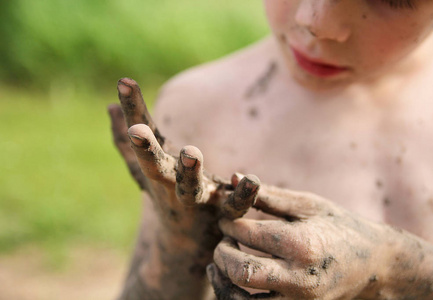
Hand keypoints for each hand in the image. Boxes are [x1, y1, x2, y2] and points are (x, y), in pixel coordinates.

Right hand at [108, 77, 259, 247]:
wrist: (188, 247)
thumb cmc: (166, 199)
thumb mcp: (144, 171)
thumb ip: (127, 141)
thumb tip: (109, 106)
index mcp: (155, 170)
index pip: (141, 138)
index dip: (133, 110)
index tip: (124, 81)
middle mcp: (171, 186)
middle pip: (155, 167)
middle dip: (146, 150)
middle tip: (137, 130)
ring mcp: (197, 202)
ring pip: (191, 188)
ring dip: (189, 173)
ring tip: (189, 153)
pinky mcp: (224, 215)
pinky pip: (234, 206)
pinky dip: (243, 195)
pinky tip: (250, 178)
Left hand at [208, 183, 390, 298]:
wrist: (375, 266)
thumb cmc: (340, 227)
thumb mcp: (308, 205)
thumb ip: (269, 196)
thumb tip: (233, 178)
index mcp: (302, 244)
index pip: (248, 235)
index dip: (229, 224)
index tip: (226, 217)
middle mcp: (299, 279)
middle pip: (241, 271)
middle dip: (222, 253)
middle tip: (222, 240)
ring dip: (223, 280)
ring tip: (220, 262)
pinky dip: (235, 297)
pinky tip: (231, 281)